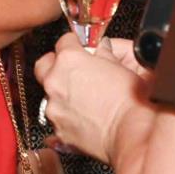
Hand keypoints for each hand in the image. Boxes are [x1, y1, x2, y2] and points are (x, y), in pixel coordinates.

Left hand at [33, 33, 148, 160]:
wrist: (130, 132)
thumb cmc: (129, 100)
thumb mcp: (120, 66)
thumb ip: (104, 54)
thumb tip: (102, 50)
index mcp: (69, 59)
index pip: (64, 42)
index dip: (74, 44)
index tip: (79, 47)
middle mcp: (55, 81)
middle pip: (44, 65)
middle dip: (55, 65)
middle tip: (71, 69)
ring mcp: (54, 107)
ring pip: (49, 94)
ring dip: (61, 93)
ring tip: (83, 100)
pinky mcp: (57, 129)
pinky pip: (58, 118)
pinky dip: (67, 117)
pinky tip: (85, 118)